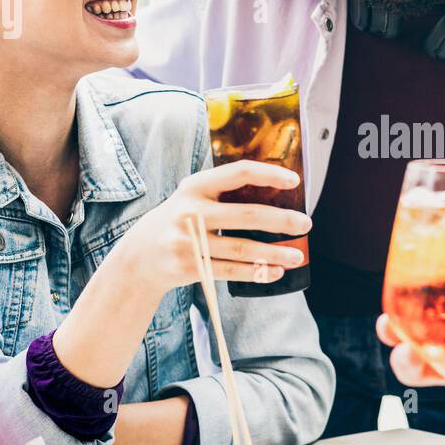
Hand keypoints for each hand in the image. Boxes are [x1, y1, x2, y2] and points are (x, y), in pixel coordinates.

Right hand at [118, 160, 311, 293]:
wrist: (139, 256)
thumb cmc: (180, 222)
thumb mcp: (192, 198)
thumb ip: (224, 194)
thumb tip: (278, 196)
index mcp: (195, 186)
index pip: (238, 173)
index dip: (268, 175)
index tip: (294, 181)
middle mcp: (190, 210)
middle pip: (246, 215)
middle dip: (281, 220)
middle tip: (306, 224)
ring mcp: (187, 241)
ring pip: (241, 248)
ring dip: (274, 253)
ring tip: (297, 256)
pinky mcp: (188, 267)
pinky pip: (230, 271)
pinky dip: (256, 272)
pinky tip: (276, 272)